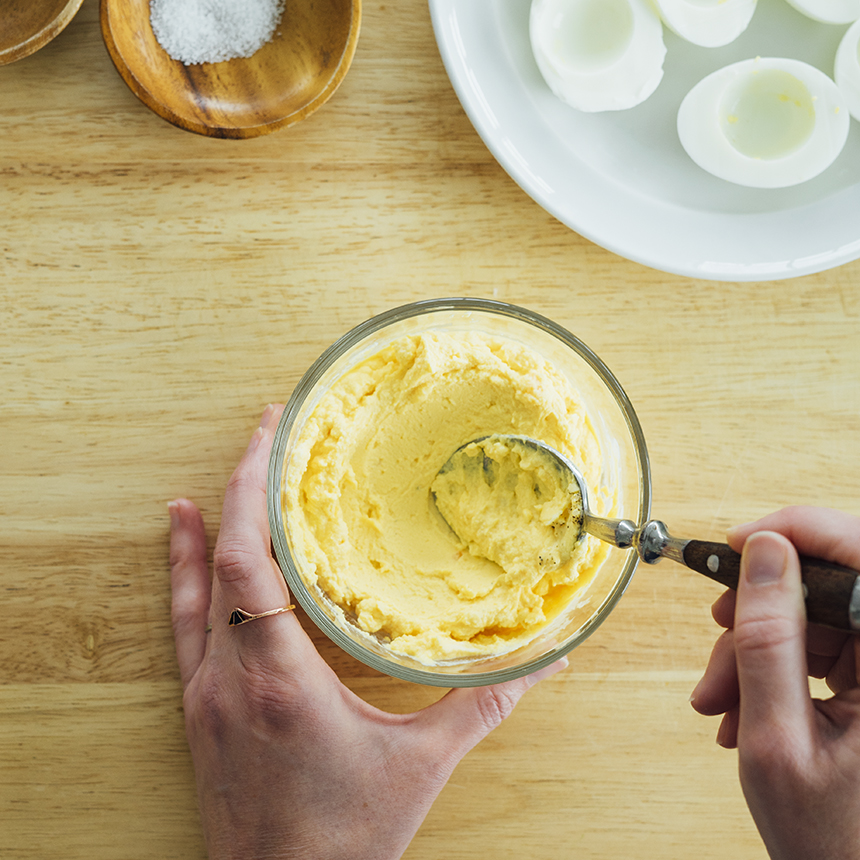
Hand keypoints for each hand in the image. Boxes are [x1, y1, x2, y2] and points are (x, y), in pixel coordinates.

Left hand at [168, 404, 565, 859]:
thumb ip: (481, 706)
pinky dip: (184, 575)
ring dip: (206, 527)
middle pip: (217, 561)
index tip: (270, 436)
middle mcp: (228, 680)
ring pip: (191, 590)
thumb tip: (544, 663)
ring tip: (221, 476)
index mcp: (278, 681)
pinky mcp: (199, 711)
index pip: (246, 563)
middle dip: (238, 486)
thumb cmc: (343, 842)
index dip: (251, 490)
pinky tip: (181, 543)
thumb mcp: (420, 767)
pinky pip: (183, 625)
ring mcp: (204, 696)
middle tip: (266, 433)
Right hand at [691, 507, 859, 859]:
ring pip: (815, 619)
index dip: (799, 532)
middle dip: (760, 609)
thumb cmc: (835, 845)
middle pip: (829, 587)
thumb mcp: (776, 739)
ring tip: (721, 697)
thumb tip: (763, 552)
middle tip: (719, 634)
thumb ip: (768, 638)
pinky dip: (773, 669)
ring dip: (756, 649)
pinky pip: (820, 650)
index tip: (742, 543)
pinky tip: (744, 706)